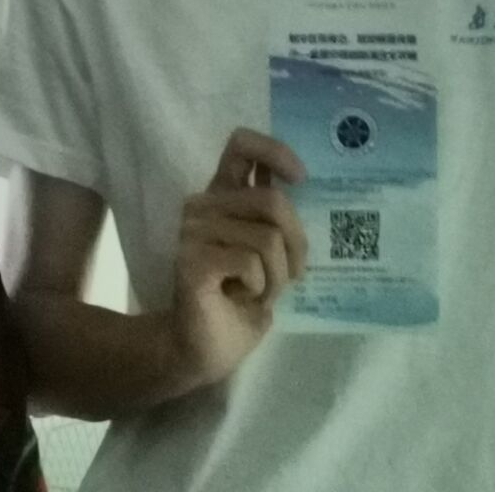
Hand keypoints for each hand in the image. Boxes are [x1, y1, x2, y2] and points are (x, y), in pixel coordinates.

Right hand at [167, 128, 308, 390]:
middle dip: (296, 245)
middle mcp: (203, 205)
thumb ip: (276, 218)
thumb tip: (302, 187)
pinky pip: (250, 263)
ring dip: (277, 277)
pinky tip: (241, 298)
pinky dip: (260, 288)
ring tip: (259, 292)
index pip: (242, 145)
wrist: (204, 348)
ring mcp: (192, 231)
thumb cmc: (241, 300)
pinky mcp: (191, 261)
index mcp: (223, 195)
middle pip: (273, 201)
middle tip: (291, 275)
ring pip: (267, 238)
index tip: (300, 179)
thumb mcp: (269, 252)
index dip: (275, 151)